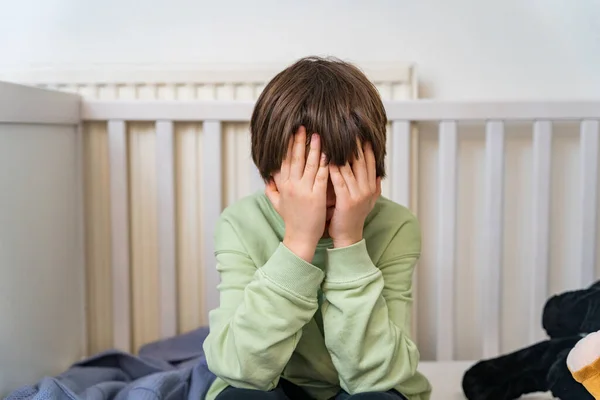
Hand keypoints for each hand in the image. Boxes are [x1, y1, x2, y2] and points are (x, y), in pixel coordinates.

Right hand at [265, 126, 328, 261]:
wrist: (300, 238)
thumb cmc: (291, 220)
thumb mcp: (277, 204)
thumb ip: (271, 190)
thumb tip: (267, 178)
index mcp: (283, 185)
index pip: (284, 160)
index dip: (287, 146)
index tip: (290, 133)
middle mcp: (292, 185)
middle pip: (295, 158)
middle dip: (299, 141)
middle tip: (302, 126)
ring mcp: (304, 190)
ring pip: (309, 164)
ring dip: (314, 148)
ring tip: (318, 135)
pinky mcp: (316, 196)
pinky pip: (321, 176)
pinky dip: (325, 164)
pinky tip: (329, 154)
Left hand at [328, 140, 380, 247]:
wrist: (348, 237)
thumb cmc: (352, 218)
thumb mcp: (367, 201)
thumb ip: (373, 187)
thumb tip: (378, 175)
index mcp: (371, 186)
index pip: (369, 161)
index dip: (365, 146)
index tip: (358, 132)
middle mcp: (367, 188)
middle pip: (360, 160)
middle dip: (353, 144)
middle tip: (345, 129)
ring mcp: (358, 195)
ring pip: (349, 167)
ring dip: (340, 152)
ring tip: (332, 138)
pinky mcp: (346, 201)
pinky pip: (339, 180)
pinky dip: (333, 168)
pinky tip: (326, 158)